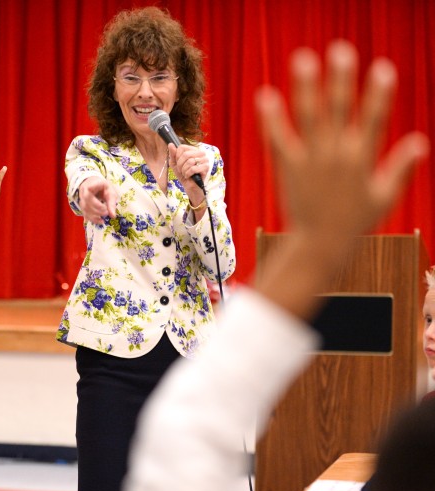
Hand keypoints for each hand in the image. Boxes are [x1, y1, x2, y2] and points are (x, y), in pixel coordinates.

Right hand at [78, 176, 117, 223]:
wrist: (94, 185)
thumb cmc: (103, 188)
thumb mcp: (110, 191)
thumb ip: (111, 203)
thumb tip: (113, 216)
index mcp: (91, 184)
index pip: (89, 189)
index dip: (93, 195)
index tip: (103, 205)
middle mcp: (83, 192)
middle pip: (87, 201)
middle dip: (97, 209)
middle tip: (106, 213)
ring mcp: (81, 199)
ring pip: (85, 209)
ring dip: (95, 216)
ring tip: (104, 219)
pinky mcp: (82, 206)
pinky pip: (85, 214)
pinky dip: (93, 219)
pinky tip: (100, 222)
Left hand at [169, 142, 207, 200]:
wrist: (189, 186)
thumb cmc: (183, 174)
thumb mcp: (175, 164)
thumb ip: (173, 154)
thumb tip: (170, 144)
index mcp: (193, 150)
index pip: (182, 147)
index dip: (177, 156)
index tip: (178, 163)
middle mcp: (201, 153)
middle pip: (186, 154)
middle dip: (180, 164)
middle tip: (181, 170)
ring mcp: (205, 160)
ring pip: (190, 161)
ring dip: (184, 170)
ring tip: (185, 173)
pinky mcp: (206, 168)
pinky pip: (193, 169)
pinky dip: (188, 174)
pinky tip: (189, 176)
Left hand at [255, 40, 428, 240]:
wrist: (320, 245)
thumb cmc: (354, 222)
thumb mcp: (384, 197)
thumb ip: (400, 168)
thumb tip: (420, 142)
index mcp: (361, 159)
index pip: (374, 119)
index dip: (379, 94)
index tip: (383, 68)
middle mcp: (336, 155)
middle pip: (339, 110)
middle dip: (340, 79)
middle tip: (340, 50)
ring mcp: (310, 160)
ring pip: (309, 118)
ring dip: (306, 88)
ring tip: (303, 59)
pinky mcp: (288, 168)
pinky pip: (278, 139)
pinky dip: (272, 118)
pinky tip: (265, 95)